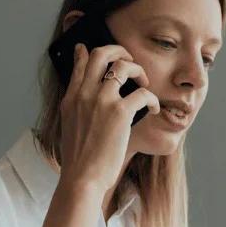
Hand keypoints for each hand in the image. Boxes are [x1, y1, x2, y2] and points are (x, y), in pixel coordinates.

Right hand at [58, 42, 160, 195]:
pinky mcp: (119, 112)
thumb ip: (78, 107)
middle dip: (119, 51)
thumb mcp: (71, 127)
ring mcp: (101, 101)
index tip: (91, 48)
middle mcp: (84, 94)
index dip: (87, 51)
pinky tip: (154, 109)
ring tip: (145, 83)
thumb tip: (89, 96)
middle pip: (102, 54)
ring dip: (139, 70)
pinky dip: (153, 99)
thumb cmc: (80, 159)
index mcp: (71, 98)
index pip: (80, 63)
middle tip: (130, 61)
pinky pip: (142, 93)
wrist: (82, 178)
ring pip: (123, 66)